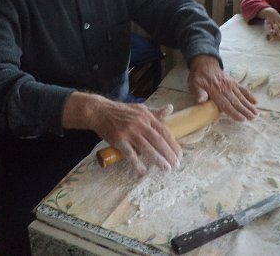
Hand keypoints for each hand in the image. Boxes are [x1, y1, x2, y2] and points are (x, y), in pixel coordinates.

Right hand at [63, 92, 181, 174]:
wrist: (100, 111)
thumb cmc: (121, 111)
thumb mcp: (140, 109)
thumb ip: (155, 113)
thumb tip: (171, 108)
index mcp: (147, 116)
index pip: (164, 131)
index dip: (172, 143)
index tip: (179, 154)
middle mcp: (140, 124)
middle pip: (158, 140)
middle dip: (168, 153)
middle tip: (176, 165)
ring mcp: (129, 132)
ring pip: (147, 148)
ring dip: (158, 159)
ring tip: (166, 169)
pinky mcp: (119, 140)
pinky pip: (130, 153)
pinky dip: (137, 163)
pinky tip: (143, 171)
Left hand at [187, 55, 257, 121]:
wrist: (204, 63)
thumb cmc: (198, 77)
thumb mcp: (194, 85)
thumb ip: (199, 93)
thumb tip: (201, 101)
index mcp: (215, 91)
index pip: (226, 105)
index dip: (234, 113)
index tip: (242, 119)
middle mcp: (225, 88)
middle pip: (236, 102)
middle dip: (245, 111)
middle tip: (253, 118)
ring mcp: (230, 85)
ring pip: (241, 97)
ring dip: (249, 105)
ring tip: (256, 113)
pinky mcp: (233, 82)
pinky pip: (243, 89)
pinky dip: (249, 95)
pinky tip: (255, 101)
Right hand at [259, 7, 279, 38]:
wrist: (270, 12)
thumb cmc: (278, 17)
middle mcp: (278, 22)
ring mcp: (273, 22)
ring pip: (275, 27)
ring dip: (277, 31)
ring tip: (279, 35)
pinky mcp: (269, 23)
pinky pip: (269, 27)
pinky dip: (270, 29)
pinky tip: (270, 33)